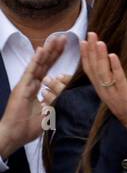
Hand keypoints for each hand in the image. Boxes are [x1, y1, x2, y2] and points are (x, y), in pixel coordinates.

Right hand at [0, 35, 71, 158]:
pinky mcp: (21, 87)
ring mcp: (26, 84)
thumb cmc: (28, 127)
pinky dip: (36, 60)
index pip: (49, 70)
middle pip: (45, 64)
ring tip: (56, 39)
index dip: (56, 59)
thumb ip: (56, 103)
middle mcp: (31, 83)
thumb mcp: (49, 113)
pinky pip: (31, 71)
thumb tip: (68, 97)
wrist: (13, 134)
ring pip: (39, 64)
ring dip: (48, 51)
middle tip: (64, 37)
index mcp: (36, 89)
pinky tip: (41, 50)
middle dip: (54, 51)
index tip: (66, 49)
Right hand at [81, 32, 126, 132]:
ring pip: (103, 72)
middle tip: (90, 34)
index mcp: (99, 89)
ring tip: (100, 42)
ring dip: (101, 56)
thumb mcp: (114, 92)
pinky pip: (118, 79)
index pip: (89, 70)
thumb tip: (106, 66)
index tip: (83, 41)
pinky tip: (113, 55)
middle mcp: (102, 90)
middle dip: (91, 50)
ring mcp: (112, 93)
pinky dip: (115, 67)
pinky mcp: (124, 95)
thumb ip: (109, 81)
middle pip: (94, 68)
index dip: (85, 55)